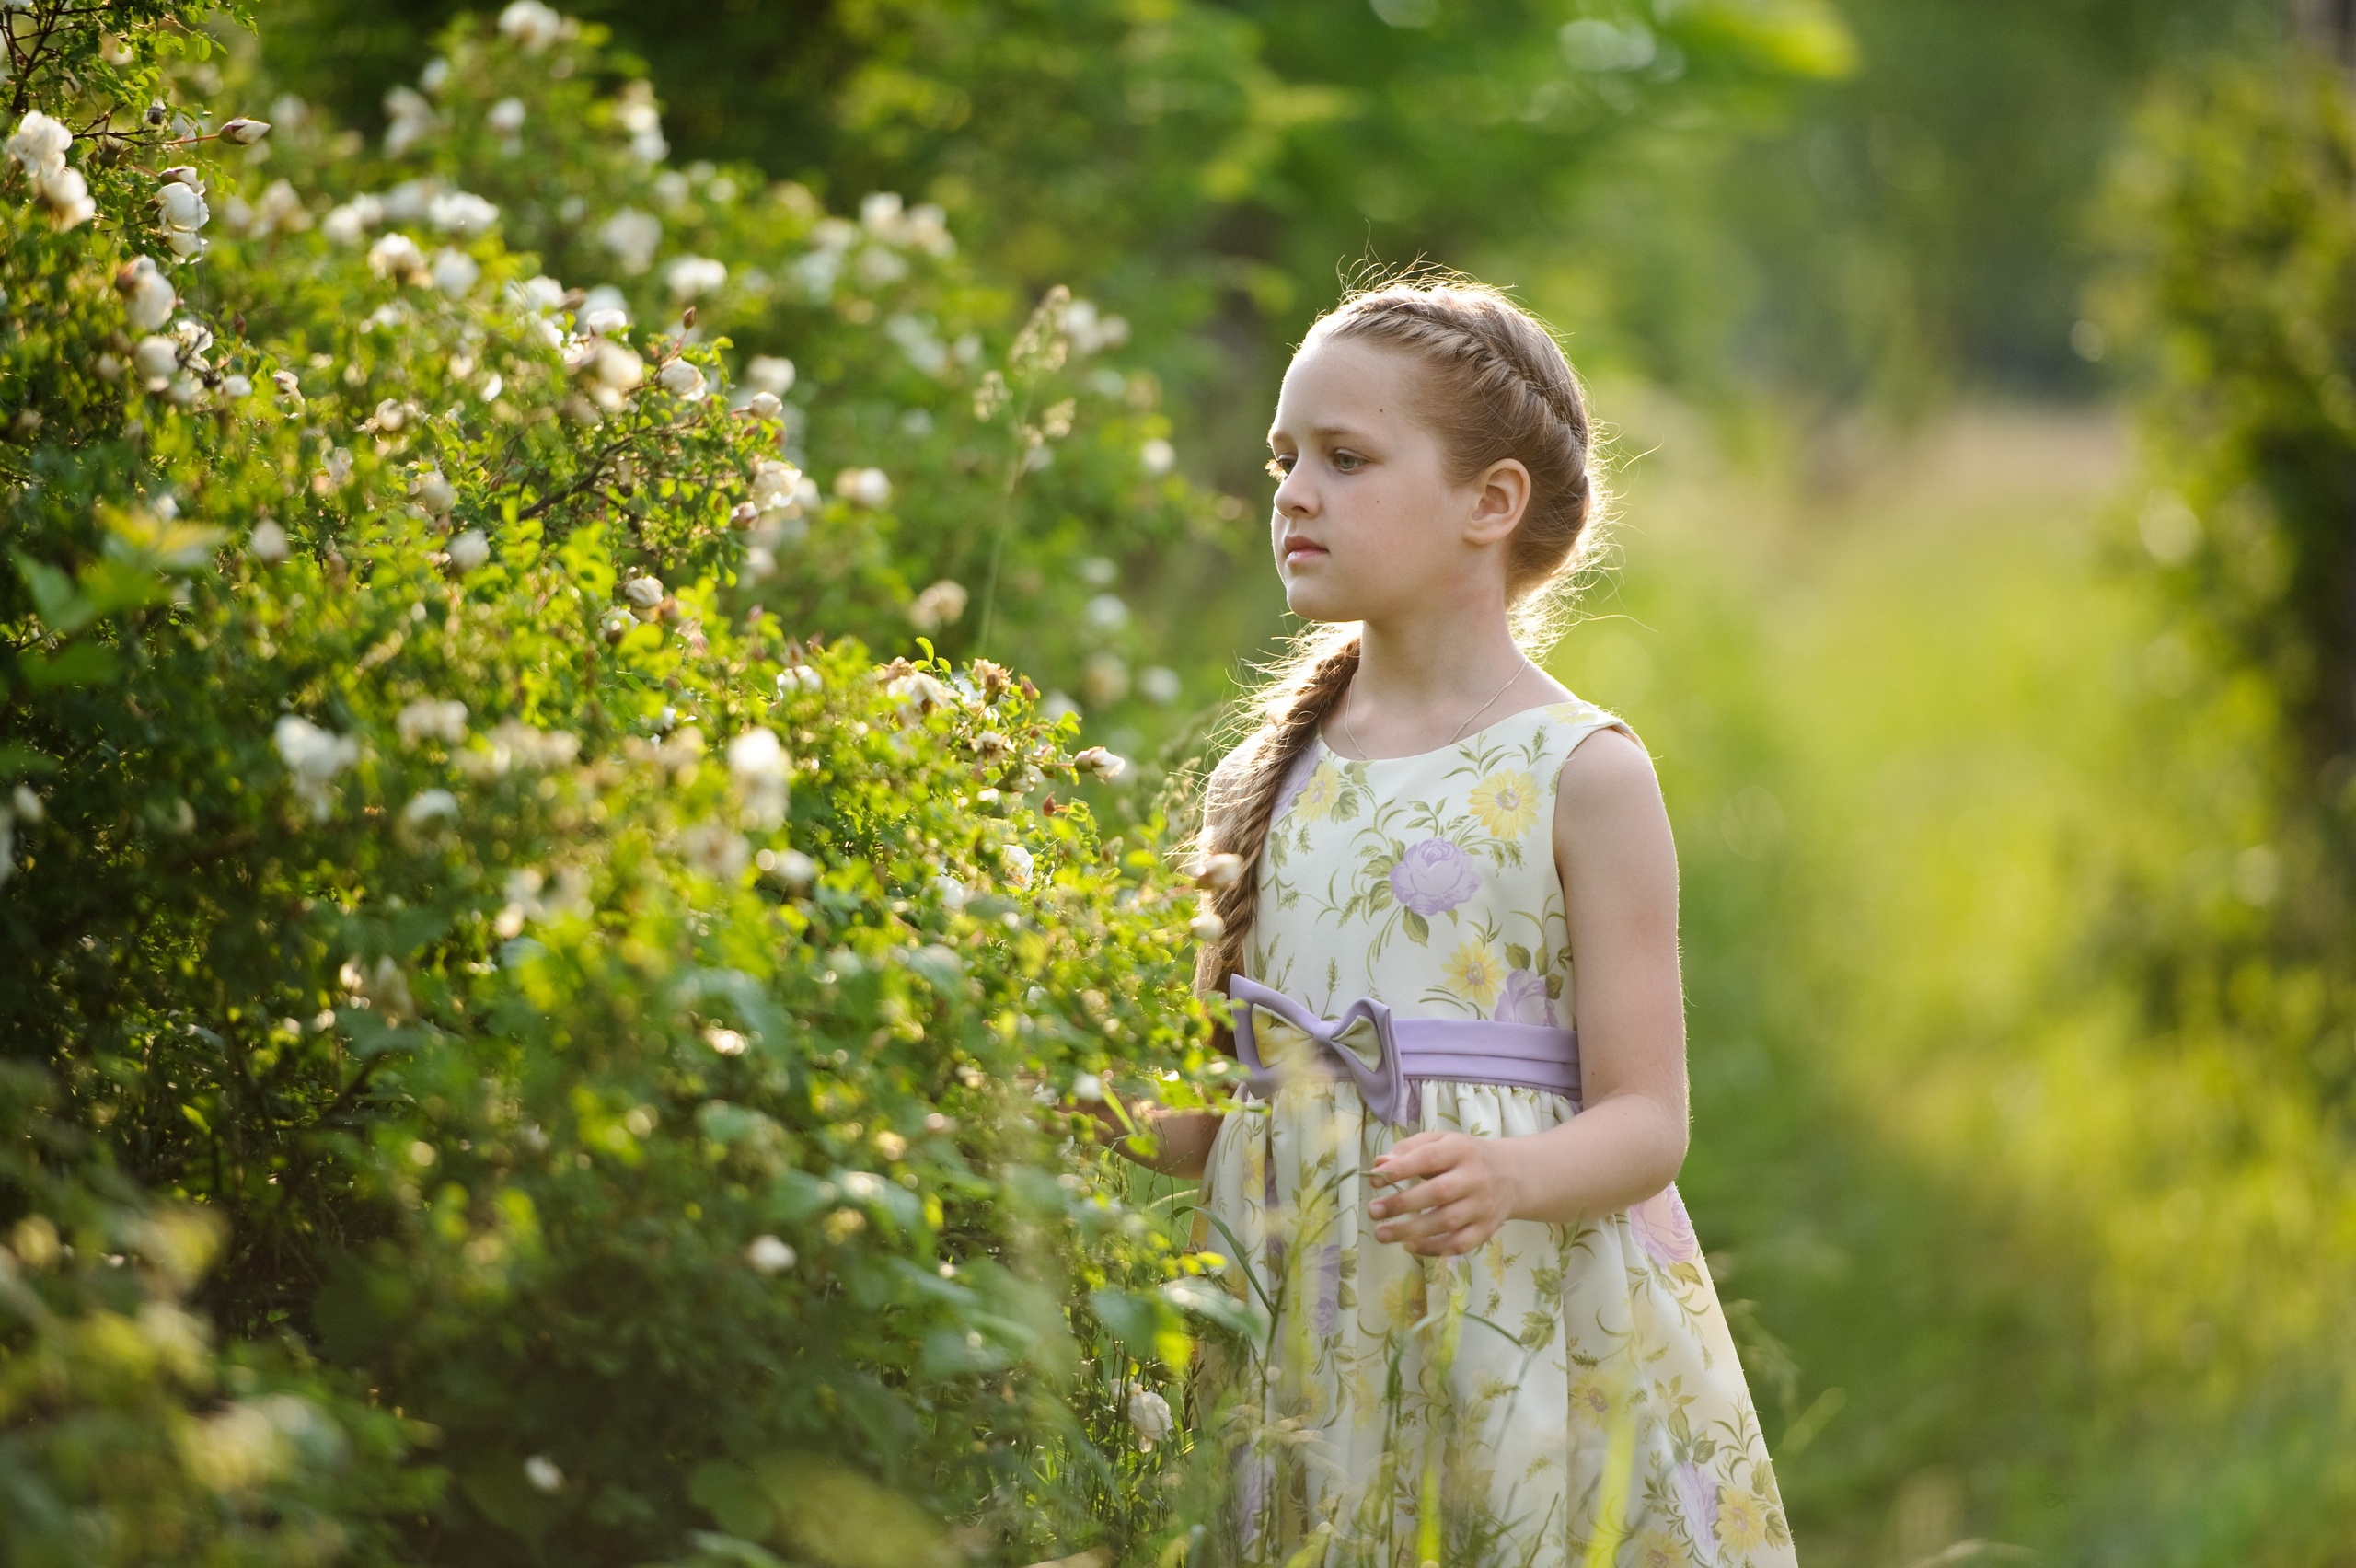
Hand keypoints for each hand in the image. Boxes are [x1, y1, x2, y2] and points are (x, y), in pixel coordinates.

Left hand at [1367, 1131, 1518, 1256]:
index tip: (1374, 1178)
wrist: (1511, 1176)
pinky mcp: (1486, 1229)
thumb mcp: (1441, 1142)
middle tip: (1373, 1211)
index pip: (1429, 1158)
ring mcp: (1483, 1206)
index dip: (1401, 1169)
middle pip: (1438, 1192)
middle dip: (1401, 1204)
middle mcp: (1475, 1178)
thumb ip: (1409, 1149)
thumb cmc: (1464, 1157)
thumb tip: (1379, 1163)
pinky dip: (1433, 1248)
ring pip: (1447, 1222)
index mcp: (1461, 1150)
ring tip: (1382, 1234)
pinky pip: (1459, 1244)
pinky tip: (1409, 1246)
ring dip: (1411, 1231)